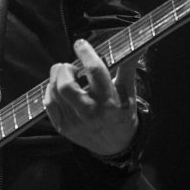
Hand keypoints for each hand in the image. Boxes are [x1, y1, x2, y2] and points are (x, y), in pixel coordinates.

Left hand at [43, 38, 137, 156]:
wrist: (116, 146)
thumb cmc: (122, 114)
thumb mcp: (128, 91)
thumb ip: (128, 66)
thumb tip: (140, 46)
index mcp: (110, 101)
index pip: (95, 71)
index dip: (86, 53)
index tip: (80, 43)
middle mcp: (91, 112)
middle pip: (66, 86)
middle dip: (64, 69)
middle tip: (69, 65)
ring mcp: (75, 122)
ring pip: (55, 93)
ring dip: (55, 77)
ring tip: (63, 73)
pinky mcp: (64, 128)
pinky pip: (49, 104)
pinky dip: (50, 91)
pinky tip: (57, 87)